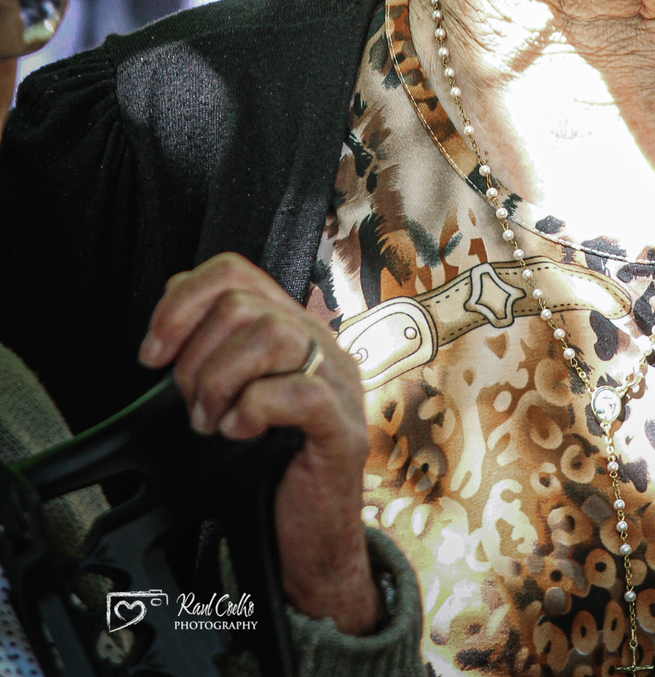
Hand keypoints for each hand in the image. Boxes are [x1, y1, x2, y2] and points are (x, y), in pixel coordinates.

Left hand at [139, 253, 381, 634]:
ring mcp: (337, 382)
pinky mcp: (342, 428)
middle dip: (197, 358)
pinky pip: (298, 391)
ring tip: (215, 422)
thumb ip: (214, 348)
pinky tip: (241, 434)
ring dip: (222, 383)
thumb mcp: (233, 395)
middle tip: (193, 407)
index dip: (182, 301)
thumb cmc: (270, 470)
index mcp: (291, 327)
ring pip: (273, 335)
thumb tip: (172, 309)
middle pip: (245, 303)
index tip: (153, 353)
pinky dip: (253, 411)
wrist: (310, 542)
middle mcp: (318, 343)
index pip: (234, 271)